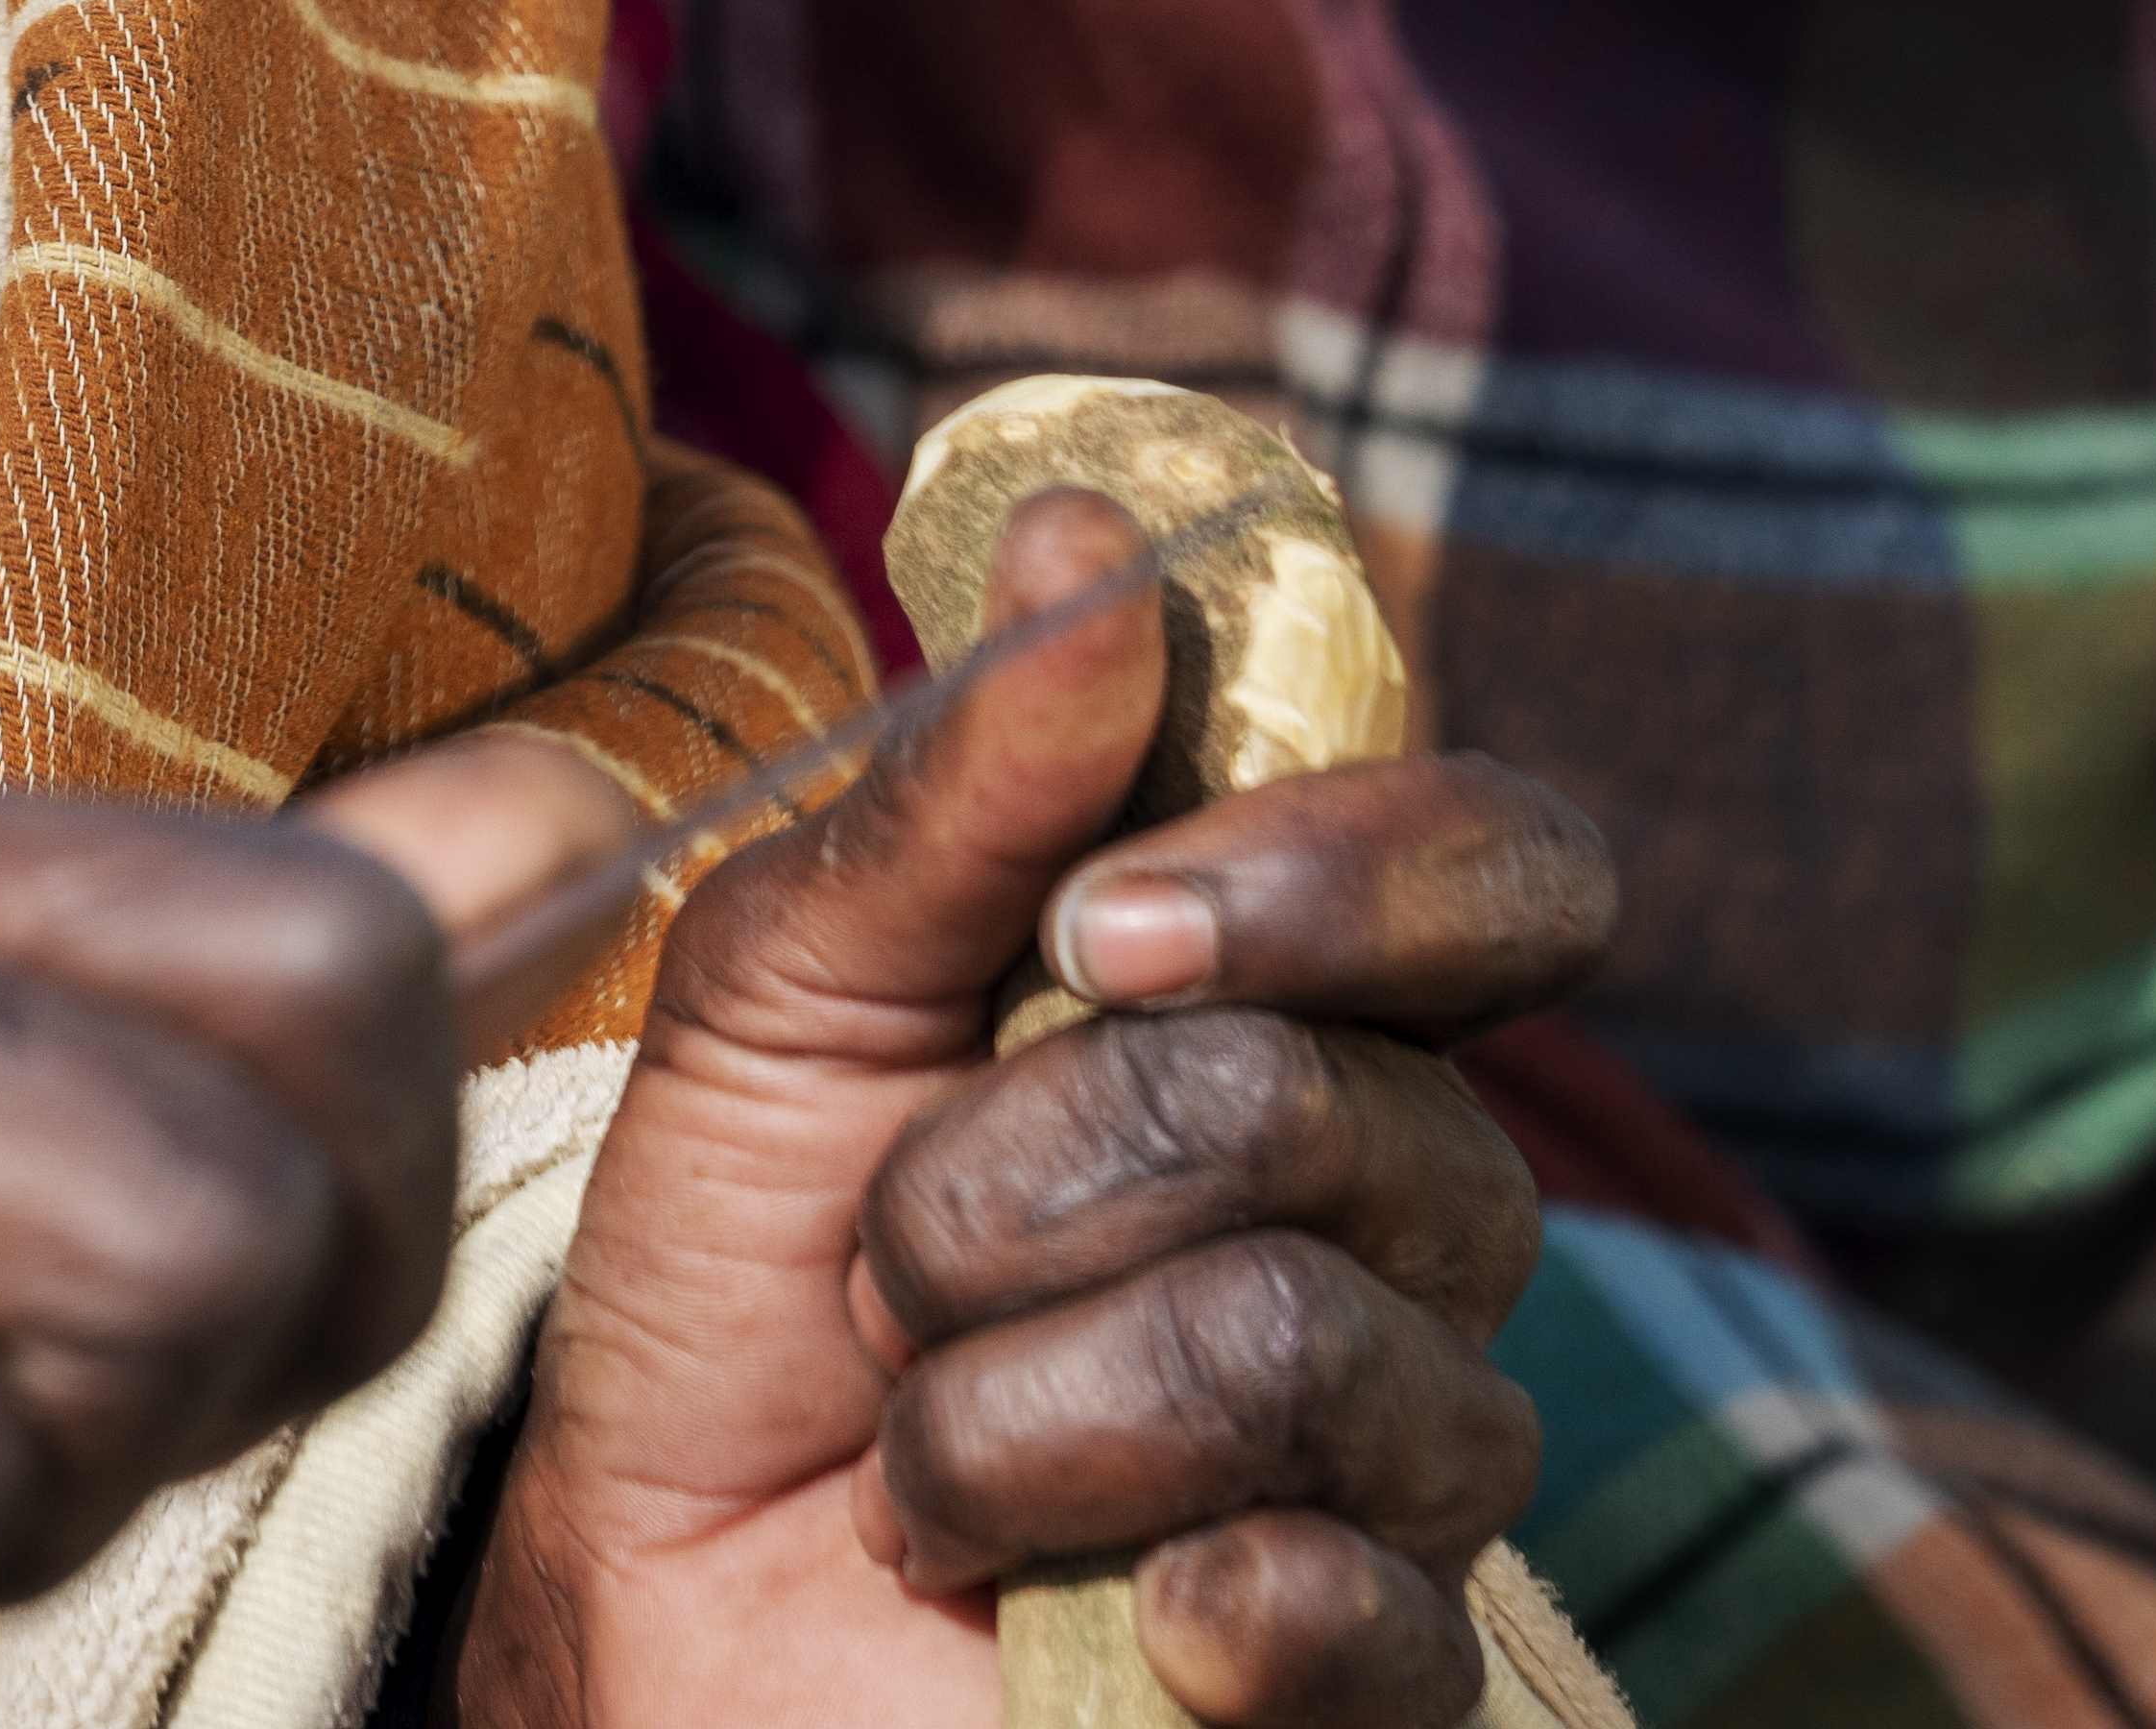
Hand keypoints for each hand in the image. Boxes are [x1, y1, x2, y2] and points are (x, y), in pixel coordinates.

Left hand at [442, 493, 1616, 1728]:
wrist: (649, 1593)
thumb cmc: (736, 1273)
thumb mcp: (785, 991)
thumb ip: (959, 784)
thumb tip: (1098, 540)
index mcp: (1299, 1007)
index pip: (1506, 868)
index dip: (1338, 876)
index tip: (1099, 927)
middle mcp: (1408, 1211)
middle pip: (1348, 1107)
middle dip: (1026, 1178)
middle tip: (886, 1261)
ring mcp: (1413, 1449)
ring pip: (1304, 1349)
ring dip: (1011, 1402)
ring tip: (916, 1452)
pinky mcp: (1384, 1673)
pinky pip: (1358, 1608)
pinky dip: (1164, 1595)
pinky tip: (1089, 1608)